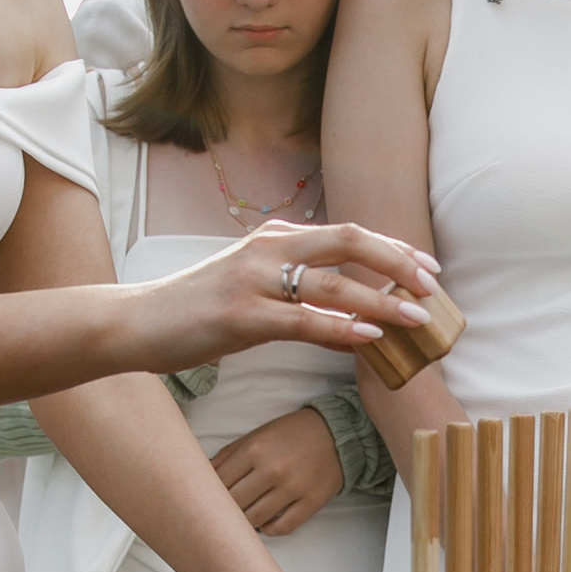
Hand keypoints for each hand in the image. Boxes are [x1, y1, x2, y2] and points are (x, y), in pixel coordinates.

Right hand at [127, 219, 438, 375]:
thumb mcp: (250, 283)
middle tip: (433, 286)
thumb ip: (295, 284)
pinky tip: (369, 338)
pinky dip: (340, 329)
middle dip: (397, 262)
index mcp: (274, 238)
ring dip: (381, 301)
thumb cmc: (197, 308)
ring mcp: (253, 280)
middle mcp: (268, 249)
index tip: (428, 267)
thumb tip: (350, 308)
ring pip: (332, 285)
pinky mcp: (240, 315)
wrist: (137, 322)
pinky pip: (301, 321)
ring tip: (417, 319)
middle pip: (348, 242)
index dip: (393, 248)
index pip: (347, 233)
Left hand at [213, 405, 345, 535]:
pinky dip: (268, 530)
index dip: (210, 494)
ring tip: (243, 517)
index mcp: (255, 449)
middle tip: (223, 512)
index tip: (209, 499)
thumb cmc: (290, 434)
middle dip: (225, 510)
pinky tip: (264, 522)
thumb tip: (203, 475)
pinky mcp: (311, 502)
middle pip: (234, 503)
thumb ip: (228, 455)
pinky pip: (282, 528)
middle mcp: (273, 469)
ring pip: (255, 519)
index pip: (219, 482)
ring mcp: (293, 488)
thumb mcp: (256, 435)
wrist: (336, 434)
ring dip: (244, 522)